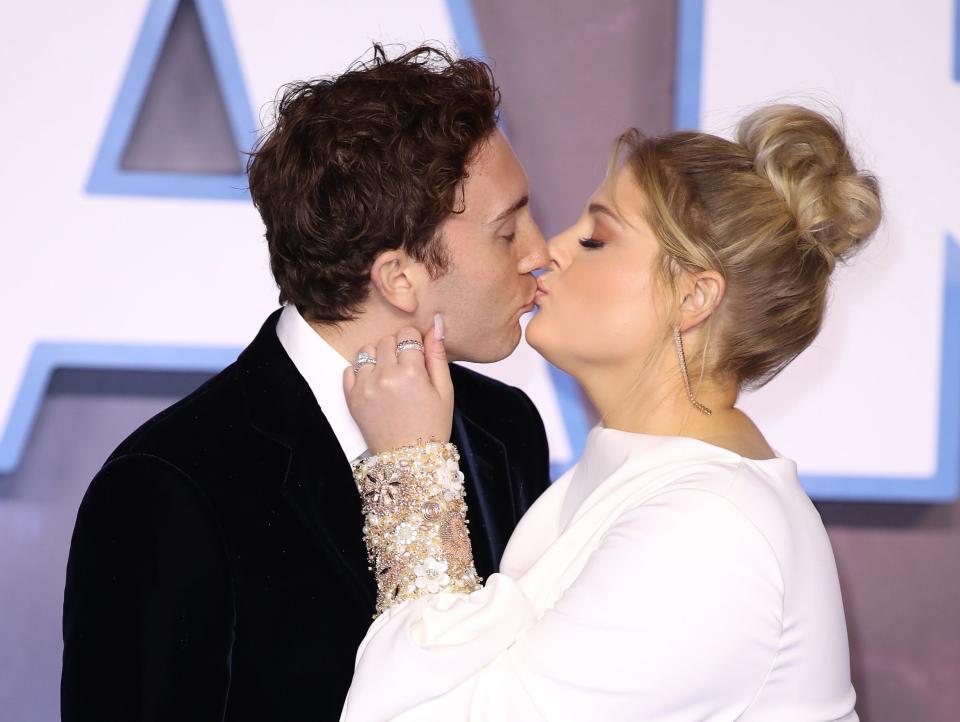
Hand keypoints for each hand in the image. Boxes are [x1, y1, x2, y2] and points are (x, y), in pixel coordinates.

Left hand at [343, 319, 453, 453]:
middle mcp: (385, 376)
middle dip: (398, 349)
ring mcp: (365, 387)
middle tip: (407, 369)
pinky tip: (375, 384)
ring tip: (390, 375)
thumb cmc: (431, 426)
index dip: (415, 341)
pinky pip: (349, 369)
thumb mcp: (445, 391)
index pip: (407, 334)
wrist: (409, 461)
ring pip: (367, 351)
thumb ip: (437, 355)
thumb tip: (436, 324)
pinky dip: (361, 372)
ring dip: (378, 357)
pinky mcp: (351, 398)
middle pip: (387, 340)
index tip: (418, 355)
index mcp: (411, 373)